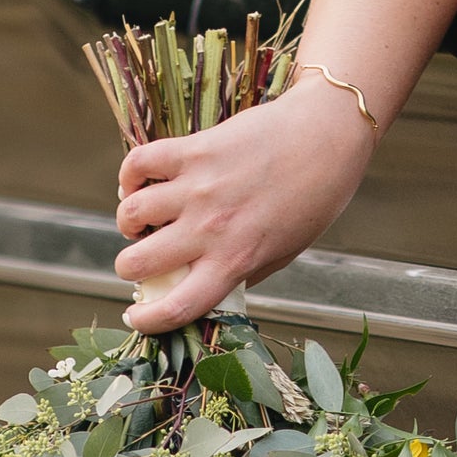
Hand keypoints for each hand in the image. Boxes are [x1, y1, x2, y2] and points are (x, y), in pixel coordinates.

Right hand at [113, 78, 379, 332]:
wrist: (327, 136)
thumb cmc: (314, 198)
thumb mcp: (286, 251)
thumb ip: (244, 271)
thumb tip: (209, 286)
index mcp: (236, 260)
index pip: (178, 306)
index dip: (148, 321)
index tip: (137, 318)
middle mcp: (211, 228)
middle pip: (138, 263)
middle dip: (129, 268)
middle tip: (141, 260)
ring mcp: (198, 188)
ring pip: (131, 214)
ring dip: (129, 223)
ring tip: (140, 221)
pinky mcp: (192, 150)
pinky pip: (138, 164)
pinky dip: (129, 177)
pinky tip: (139, 184)